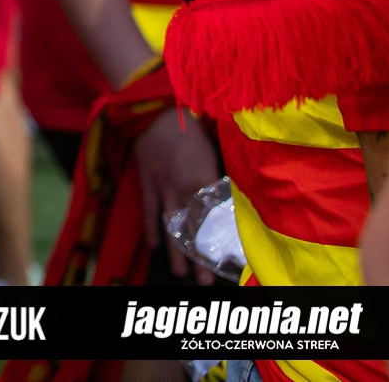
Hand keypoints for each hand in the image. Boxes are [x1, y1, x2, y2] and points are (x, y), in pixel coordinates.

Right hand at [132, 110, 218, 282]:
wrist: (153, 108)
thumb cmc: (192, 122)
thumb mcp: (216, 146)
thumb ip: (225, 172)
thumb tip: (241, 192)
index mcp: (203, 179)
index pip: (216, 217)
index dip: (222, 239)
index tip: (233, 260)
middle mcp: (183, 189)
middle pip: (193, 229)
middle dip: (199, 255)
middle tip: (206, 280)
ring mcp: (162, 187)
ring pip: (171, 225)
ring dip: (175, 249)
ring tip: (181, 272)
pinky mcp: (147, 181)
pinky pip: (150, 209)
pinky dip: (151, 228)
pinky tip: (153, 245)